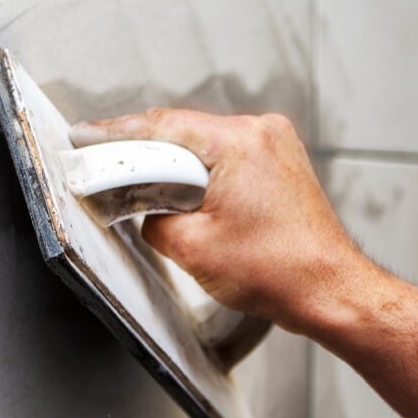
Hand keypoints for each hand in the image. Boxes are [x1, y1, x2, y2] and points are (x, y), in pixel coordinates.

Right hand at [69, 109, 368, 334]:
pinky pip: (223, 156)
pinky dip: (197, 172)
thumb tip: (140, 208)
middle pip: (181, 131)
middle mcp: (261, 133)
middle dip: (142, 152)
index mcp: (240, 143)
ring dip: (170, 165)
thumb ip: (152, 219)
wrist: (330, 291)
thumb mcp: (192, 248)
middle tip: (103, 166)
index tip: (87, 136)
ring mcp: (274, 145)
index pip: (161, 126)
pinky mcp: (277, 162)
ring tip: (141, 188)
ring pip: (201, 144)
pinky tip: (179, 194)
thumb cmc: (281, 272)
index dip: (115, 134)